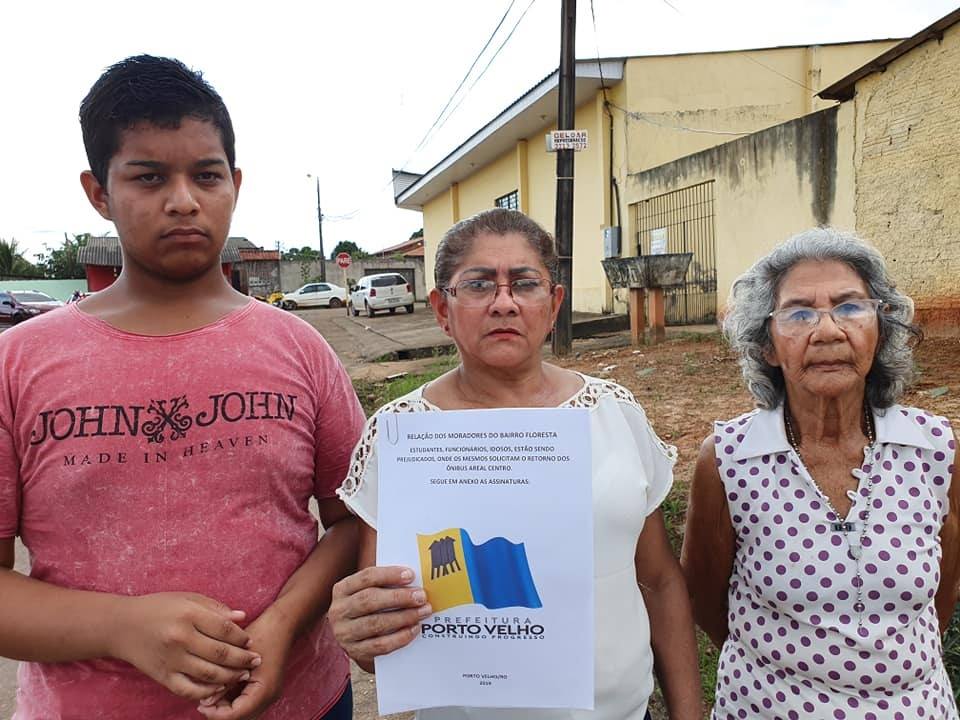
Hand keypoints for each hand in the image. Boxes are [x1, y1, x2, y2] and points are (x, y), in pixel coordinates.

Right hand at [110, 592, 261, 700]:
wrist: (121, 626)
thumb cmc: (159, 608)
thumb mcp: (187, 599)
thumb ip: (215, 608)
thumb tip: (242, 617)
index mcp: (188, 615)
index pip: (224, 629)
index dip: (241, 637)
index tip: (250, 641)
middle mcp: (180, 638)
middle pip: (220, 653)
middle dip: (243, 659)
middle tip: (256, 660)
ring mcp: (171, 660)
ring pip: (209, 674)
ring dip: (231, 676)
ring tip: (243, 674)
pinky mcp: (162, 676)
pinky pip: (189, 690)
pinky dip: (207, 692)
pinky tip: (220, 687)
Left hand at [196, 607, 294, 719]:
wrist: (282, 623)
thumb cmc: (263, 634)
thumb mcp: (239, 657)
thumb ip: (224, 680)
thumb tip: (205, 701)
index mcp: (264, 690)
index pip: (236, 715)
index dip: (215, 713)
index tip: (201, 704)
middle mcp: (269, 697)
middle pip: (240, 718)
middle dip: (220, 713)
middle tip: (203, 701)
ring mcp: (269, 694)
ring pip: (243, 713)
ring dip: (226, 708)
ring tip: (211, 695)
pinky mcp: (266, 689)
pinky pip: (247, 703)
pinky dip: (233, 701)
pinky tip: (222, 689)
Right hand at [329, 566, 431, 671]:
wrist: (353, 638)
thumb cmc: (367, 607)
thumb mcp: (367, 591)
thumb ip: (385, 583)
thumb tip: (412, 577)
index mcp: (342, 589)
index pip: (366, 578)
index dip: (389, 575)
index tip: (410, 575)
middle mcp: (339, 611)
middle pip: (369, 600)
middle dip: (399, 597)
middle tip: (421, 596)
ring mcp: (345, 633)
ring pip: (375, 624)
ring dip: (403, 617)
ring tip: (422, 611)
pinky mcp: (356, 651)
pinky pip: (380, 645)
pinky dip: (400, 637)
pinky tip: (414, 629)